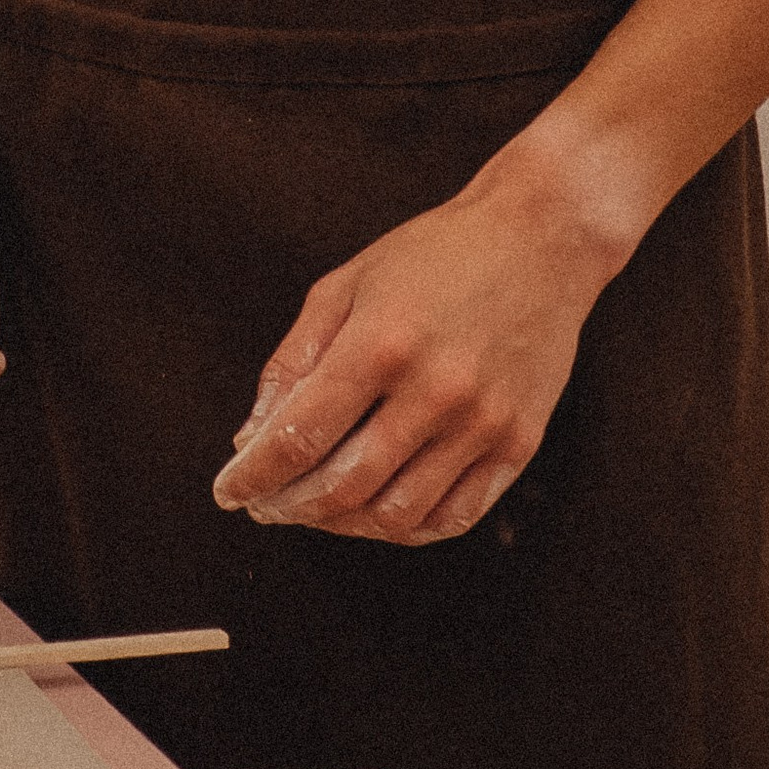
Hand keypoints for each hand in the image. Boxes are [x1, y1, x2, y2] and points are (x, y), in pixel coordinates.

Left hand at [210, 182, 603, 544]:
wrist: (540, 239)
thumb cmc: (433, 255)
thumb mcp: (346, 284)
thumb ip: (293, 362)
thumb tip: (252, 438)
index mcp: (381, 343)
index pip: (299, 437)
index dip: (254, 476)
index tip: (228, 491)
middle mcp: (435, 390)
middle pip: (343, 487)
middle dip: (289, 507)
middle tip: (266, 505)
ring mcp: (483, 423)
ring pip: (396, 515)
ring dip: (342, 526)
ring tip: (316, 509)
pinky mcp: (519, 442)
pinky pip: (454, 517)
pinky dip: (405, 530)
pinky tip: (376, 514)